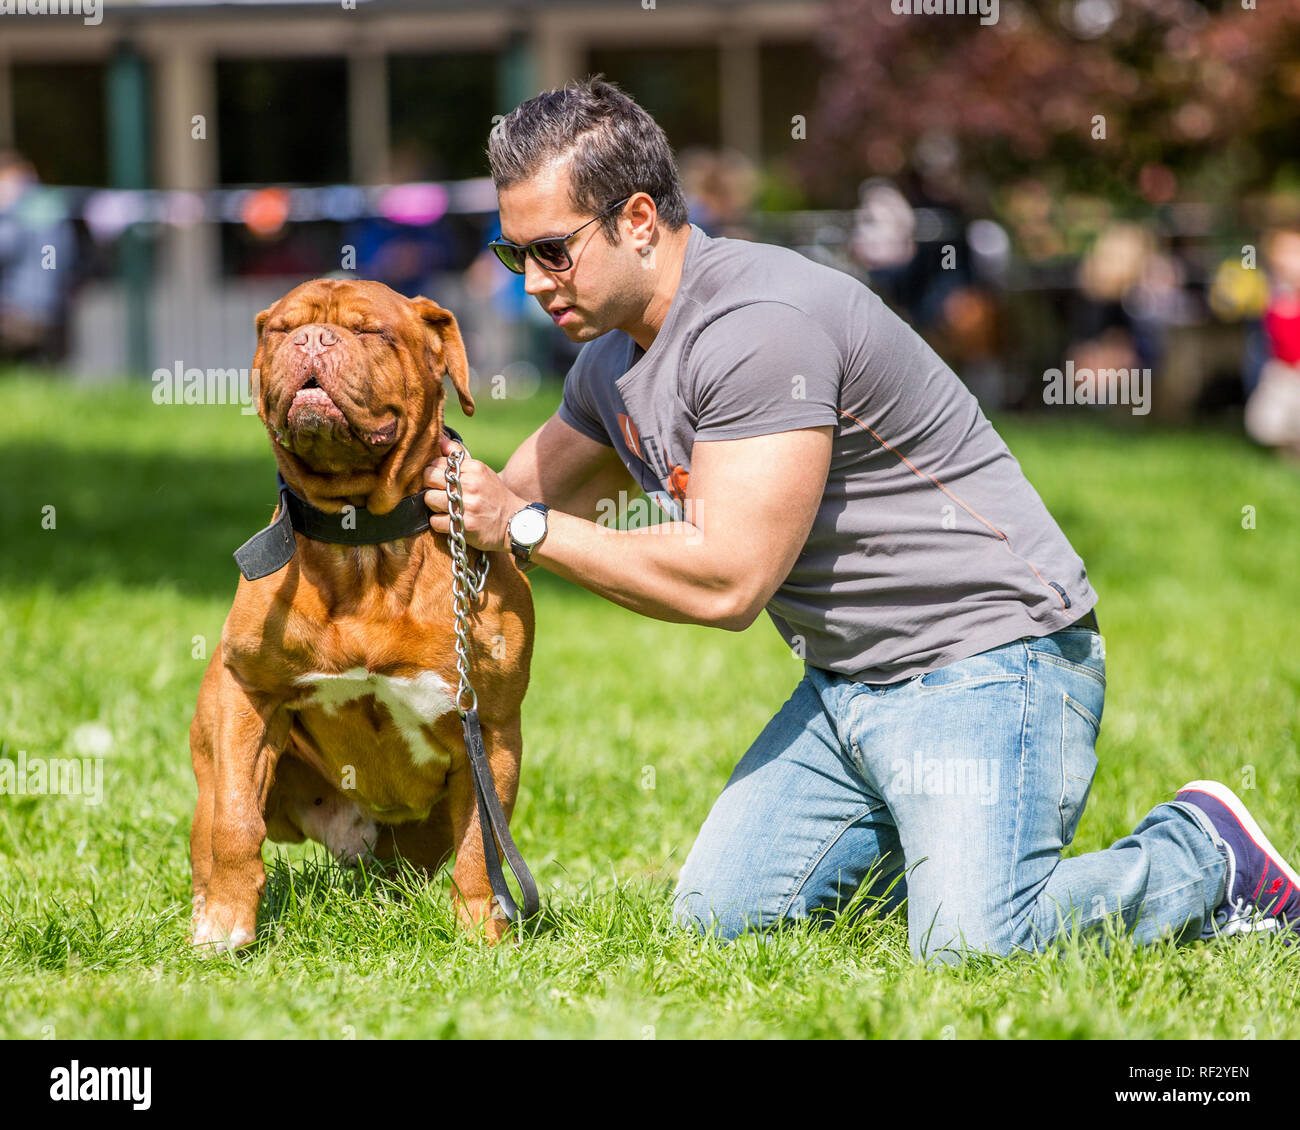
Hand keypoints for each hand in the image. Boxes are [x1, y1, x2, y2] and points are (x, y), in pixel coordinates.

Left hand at [423, 429, 525, 552]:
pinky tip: (451, 521)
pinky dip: (439, 523)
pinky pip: (435, 521)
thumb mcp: (481, 472)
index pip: (437, 462)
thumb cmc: (493, 496)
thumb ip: (458, 456)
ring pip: (429, 499)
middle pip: (429, 478)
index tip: (440, 481)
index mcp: (474, 468)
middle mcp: (471, 484)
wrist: (514, 521)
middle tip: (440, 493)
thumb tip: (440, 438)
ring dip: (434, 506)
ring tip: (448, 508)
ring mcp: (468, 505)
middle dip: (431, 486)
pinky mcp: (466, 525)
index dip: (434, 472)